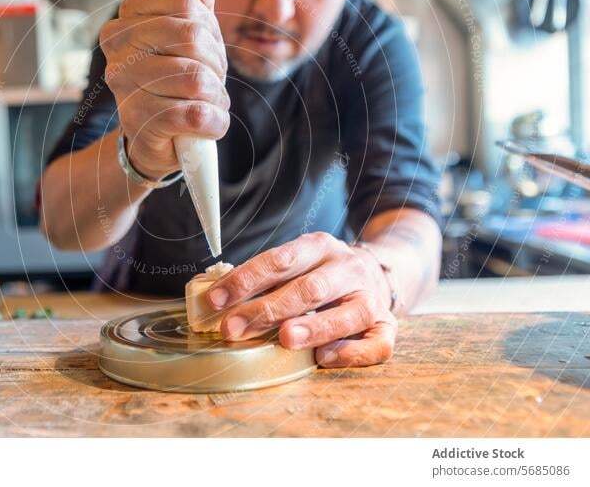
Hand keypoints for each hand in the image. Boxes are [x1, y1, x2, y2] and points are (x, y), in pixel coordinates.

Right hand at [99, 0, 229, 180]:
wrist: (156, 139)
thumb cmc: (174, 83)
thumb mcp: (188, 39)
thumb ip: (192, 1)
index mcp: (126, 20)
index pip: (187, 6)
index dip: (209, 30)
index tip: (205, 49)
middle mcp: (117, 48)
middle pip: (192, 36)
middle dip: (215, 63)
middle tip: (210, 80)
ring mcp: (124, 85)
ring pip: (196, 78)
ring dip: (216, 96)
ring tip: (207, 104)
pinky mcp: (138, 120)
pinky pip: (194, 114)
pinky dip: (214, 122)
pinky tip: (207, 125)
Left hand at [207, 232, 397, 367]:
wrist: (379, 275)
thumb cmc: (322, 275)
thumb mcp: (297, 264)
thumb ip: (266, 279)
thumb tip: (215, 302)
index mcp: (319, 247)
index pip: (279, 260)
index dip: (246, 280)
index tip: (215, 300)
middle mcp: (347, 267)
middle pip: (308, 288)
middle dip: (266, 310)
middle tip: (232, 329)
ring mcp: (371, 297)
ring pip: (348, 312)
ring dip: (314, 326)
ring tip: (284, 339)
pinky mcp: (388, 325)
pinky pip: (377, 342)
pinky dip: (352, 351)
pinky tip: (325, 358)